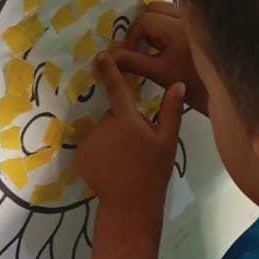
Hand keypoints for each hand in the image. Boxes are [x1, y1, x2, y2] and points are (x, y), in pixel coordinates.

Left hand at [76, 52, 185, 214]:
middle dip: (122, 125)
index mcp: (127, 119)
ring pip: (102, 131)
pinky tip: (112, 166)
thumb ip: (171, 111)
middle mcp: (104, 125)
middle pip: (113, 115)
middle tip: (136, 147)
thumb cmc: (153, 171)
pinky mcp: (80, 154)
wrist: (130, 203)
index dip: (109, 69)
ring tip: (125, 160)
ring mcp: (90, 140)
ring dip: (111, 139)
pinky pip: (92, 146)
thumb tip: (178, 84)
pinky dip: (100, 152)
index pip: (117, 87)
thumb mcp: (167, 141)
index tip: (102, 55)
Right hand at [112, 2, 208, 116]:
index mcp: (178, 28)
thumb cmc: (197, 87)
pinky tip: (170, 43)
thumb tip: (110, 56)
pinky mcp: (205, 25)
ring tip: (154, 45)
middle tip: (141, 48)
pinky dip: (170, 23)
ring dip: (156, 23)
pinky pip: (181, 14)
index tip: (130, 55)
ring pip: (168, 9)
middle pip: (155, 8)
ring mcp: (199, 19)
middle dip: (143, 26)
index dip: (132, 37)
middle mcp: (190, 16)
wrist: (231, 95)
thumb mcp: (162, 75)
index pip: (144, 21)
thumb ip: (135, 62)